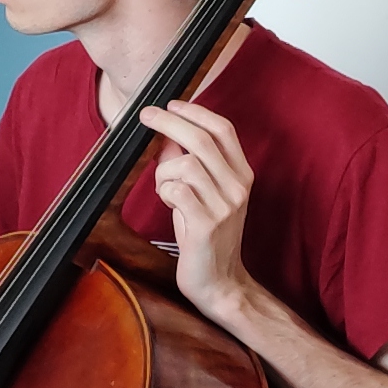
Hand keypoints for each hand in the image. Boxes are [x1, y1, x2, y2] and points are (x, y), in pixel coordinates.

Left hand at [138, 97, 257, 317]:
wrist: (221, 283)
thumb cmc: (208, 237)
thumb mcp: (203, 195)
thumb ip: (188, 164)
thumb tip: (166, 136)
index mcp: (242, 175)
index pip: (223, 129)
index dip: (195, 111)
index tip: (171, 104)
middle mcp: (238, 186)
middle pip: (201, 139)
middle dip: (168, 122)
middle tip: (145, 115)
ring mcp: (224, 206)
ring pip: (184, 165)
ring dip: (163, 172)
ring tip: (164, 190)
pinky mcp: (206, 225)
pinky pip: (176, 191)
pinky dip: (164, 192)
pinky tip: (169, 205)